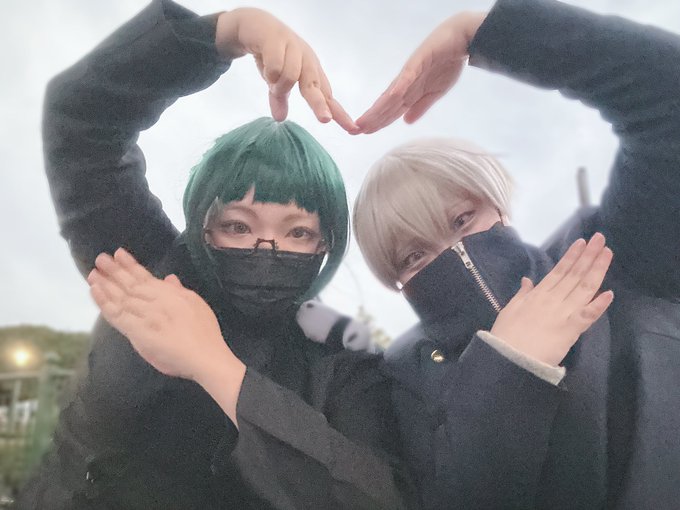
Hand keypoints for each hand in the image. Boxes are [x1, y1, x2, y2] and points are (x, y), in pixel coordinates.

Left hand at [87, 248, 237, 381]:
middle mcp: (155, 301)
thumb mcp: (196, 304)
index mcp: (169, 294)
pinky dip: (103, 301)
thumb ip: (179, 291)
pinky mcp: (137, 331)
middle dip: (114, 270)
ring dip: (105, 283)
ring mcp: (145, 315)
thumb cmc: (205, 333)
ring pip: (120, 296)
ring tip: (93, 273)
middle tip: (100, 258)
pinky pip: (116, 314)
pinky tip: (95, 291)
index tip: (118, 253)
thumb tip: (169, 278)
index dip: (130, 265)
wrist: (204, 355)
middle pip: (130, 283)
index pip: (145, 276)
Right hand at [216, 8, 356, 132]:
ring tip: (269, 82)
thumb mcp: (275, 80)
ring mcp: (293, 47)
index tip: (353, 130)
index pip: (328, 96)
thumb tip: (280, 118)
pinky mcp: (277, 39)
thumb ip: (280, 98)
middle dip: (320, 104)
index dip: (339, 113)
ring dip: (278, 86)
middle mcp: (307, 59)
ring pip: (291, 76)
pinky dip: (268, 72)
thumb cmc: (270, 54)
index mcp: (311, 71)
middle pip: (316, 86)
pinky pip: (275, 65)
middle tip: (324, 120)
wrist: (253, 24)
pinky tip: (263, 67)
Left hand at [356, 12, 486, 133]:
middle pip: (387, 103)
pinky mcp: (418, 60)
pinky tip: (390, 97)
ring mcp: (411, 72)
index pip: (392, 109)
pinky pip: (408, 76)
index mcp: (410, 91)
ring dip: (379, 107)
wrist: (461, 39)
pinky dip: (399, 87)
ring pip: (392, 93)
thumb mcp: (436, 92)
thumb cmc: (448, 63)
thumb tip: (406, 122)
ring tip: (366, 120)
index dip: (379, 121)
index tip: (365, 132)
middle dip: (373, 117)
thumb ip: (421, 107)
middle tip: (356, 130)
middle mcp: (406, 83)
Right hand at [490, 233, 613, 365]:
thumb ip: (522, 294)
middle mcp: (553, 299)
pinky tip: (609, 294)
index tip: (582, 242)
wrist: (508, 358)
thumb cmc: (506, 335)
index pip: (559, 271)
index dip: (572, 256)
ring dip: (597, 270)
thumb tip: (527, 280)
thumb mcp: (510, 309)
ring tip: (607, 253)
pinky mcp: (570, 330)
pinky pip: (587, 316)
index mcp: (538, 294)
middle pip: (575, 275)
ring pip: (584, 288)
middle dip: (589, 256)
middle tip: (601, 239)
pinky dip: (598, 305)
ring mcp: (563, 313)